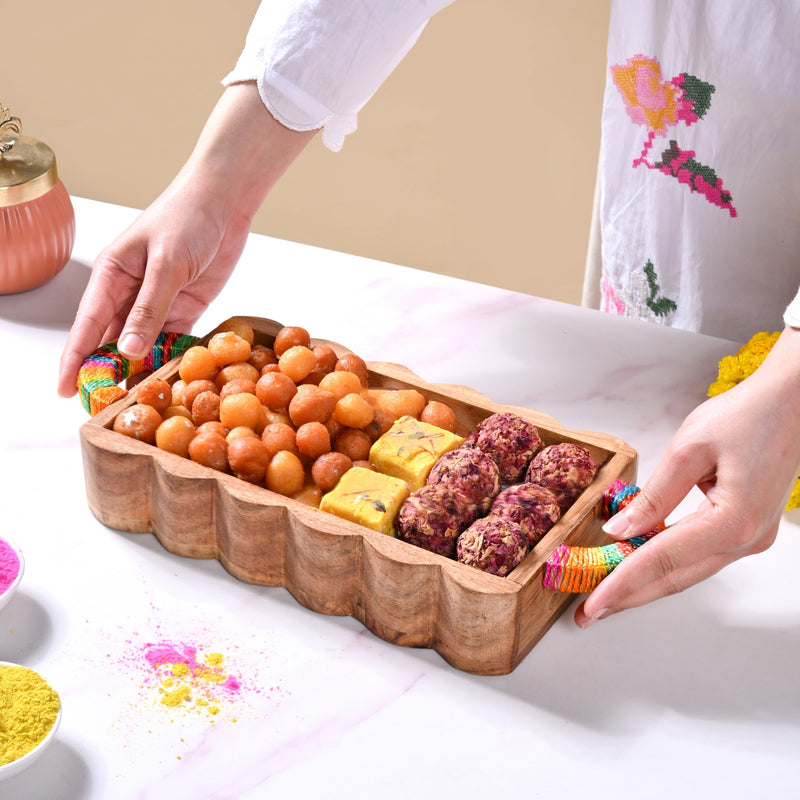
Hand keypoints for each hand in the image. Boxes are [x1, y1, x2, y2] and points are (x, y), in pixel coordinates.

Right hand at [57, 175, 249, 396]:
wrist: (226, 202)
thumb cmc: (187, 218)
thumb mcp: (165, 264)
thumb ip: (149, 308)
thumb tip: (128, 350)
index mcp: (112, 275)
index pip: (88, 324)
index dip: (75, 358)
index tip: (65, 387)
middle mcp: (131, 291)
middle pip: (113, 340)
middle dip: (107, 372)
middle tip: (104, 406)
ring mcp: (159, 301)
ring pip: (143, 343)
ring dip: (140, 369)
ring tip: (136, 401)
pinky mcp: (187, 306)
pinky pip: (173, 338)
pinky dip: (170, 357)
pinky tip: (169, 379)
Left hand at [575, 326, 799, 626]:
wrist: (790, 403)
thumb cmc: (745, 416)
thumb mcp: (689, 449)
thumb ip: (654, 496)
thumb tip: (619, 530)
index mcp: (733, 520)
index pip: (662, 560)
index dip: (621, 584)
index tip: (591, 605)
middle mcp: (747, 538)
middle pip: (676, 577)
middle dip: (629, 596)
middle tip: (588, 612)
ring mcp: (752, 537)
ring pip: (688, 571)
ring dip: (646, 581)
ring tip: (605, 591)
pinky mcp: (748, 529)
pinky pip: (699, 554)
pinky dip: (666, 561)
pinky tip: (637, 563)